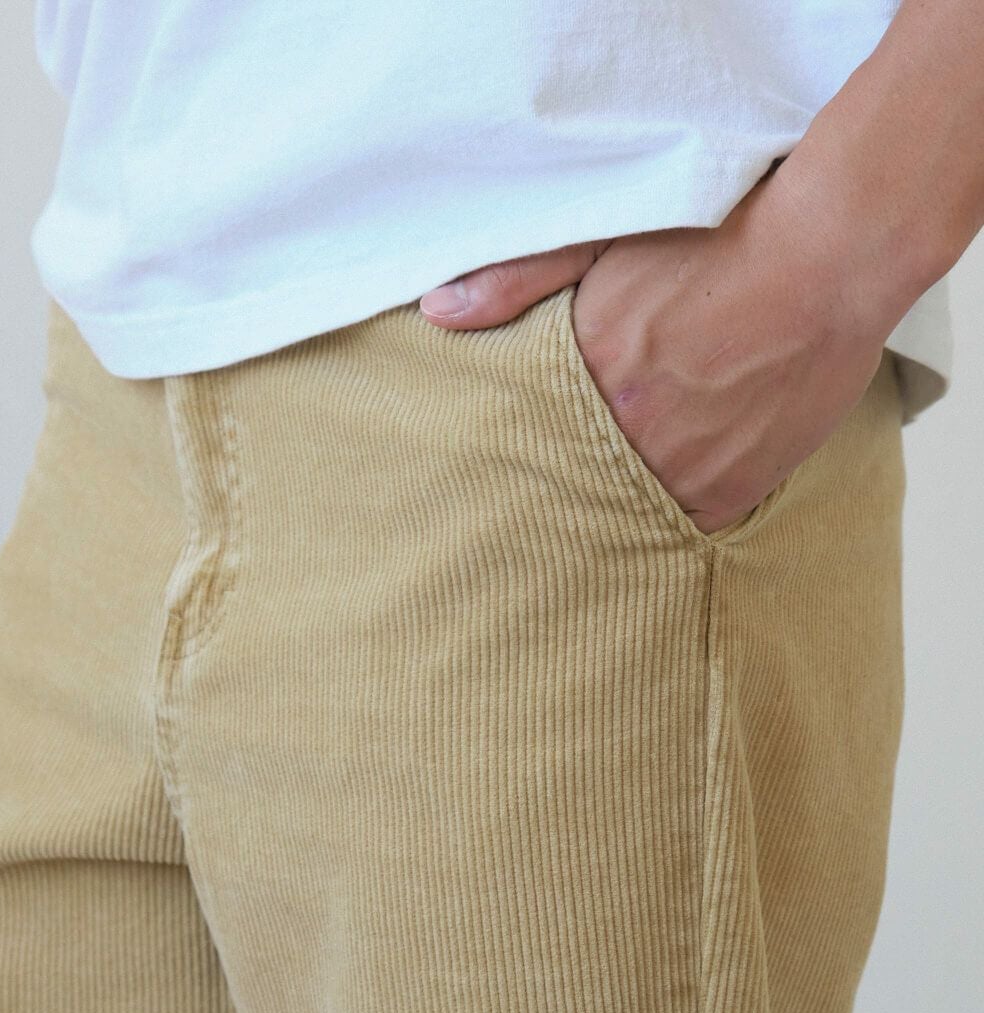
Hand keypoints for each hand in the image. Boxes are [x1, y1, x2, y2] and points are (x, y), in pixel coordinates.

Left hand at [419, 165, 893, 534]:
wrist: (828, 257)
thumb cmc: (715, 238)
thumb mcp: (603, 239)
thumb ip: (516, 278)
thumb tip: (436, 311)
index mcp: (588, 383)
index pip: (528, 444)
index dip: (521, 452)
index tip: (507, 464)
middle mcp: (630, 441)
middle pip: (575, 483)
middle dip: (566, 480)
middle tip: (570, 480)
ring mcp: (683, 475)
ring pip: (629, 507)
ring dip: (623, 493)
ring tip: (627, 475)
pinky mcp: (733, 494)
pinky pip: (686, 521)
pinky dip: (675, 502)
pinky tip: (674, 477)